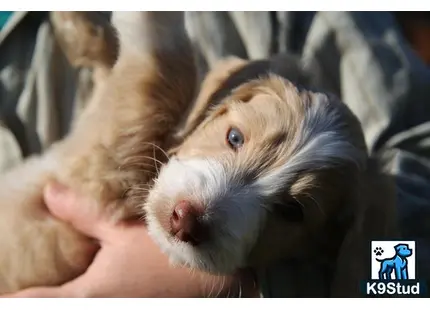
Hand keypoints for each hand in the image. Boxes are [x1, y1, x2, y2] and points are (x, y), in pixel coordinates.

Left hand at [2, 182, 258, 297]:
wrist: (214, 273)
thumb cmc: (168, 249)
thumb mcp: (122, 228)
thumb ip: (81, 214)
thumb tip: (49, 192)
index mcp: (86, 297)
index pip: (30, 302)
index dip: (12, 294)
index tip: (6, 286)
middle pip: (49, 306)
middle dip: (37, 293)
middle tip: (31, 281)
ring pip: (73, 306)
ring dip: (61, 294)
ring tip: (54, 282)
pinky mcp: (133, 308)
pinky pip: (98, 304)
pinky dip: (84, 296)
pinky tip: (89, 282)